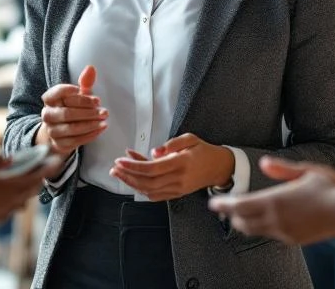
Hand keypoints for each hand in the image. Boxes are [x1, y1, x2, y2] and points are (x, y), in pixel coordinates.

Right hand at [0, 153, 62, 235]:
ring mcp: (1, 214)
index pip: (36, 176)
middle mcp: (10, 202)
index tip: (56, 160)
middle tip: (41, 167)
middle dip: (38, 177)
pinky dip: (13, 199)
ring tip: (23, 178)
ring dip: (25, 189)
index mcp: (9, 186)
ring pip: (21, 200)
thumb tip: (11, 158)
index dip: (48, 167)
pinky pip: (9, 209)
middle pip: (31, 189)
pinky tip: (4, 193)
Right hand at [35, 65, 107, 158]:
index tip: (82, 89)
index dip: (68, 90)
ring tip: (104, 120)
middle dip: (88, 111)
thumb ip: (84, 82)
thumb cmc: (71, 108)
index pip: (57, 93)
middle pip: (67, 113)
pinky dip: (90, 135)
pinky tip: (101, 129)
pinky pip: (76, 140)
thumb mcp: (78, 95)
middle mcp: (47, 115)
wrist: (60, 132)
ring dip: (91, 124)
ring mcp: (52, 131)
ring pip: (72, 128)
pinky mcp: (59, 144)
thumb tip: (91, 68)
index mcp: (49, 99)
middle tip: (103, 110)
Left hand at [110, 133, 234, 200]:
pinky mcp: (177, 194)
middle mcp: (179, 179)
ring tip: (119, 174)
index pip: (152, 168)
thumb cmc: (204, 151)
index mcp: (182, 163)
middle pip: (147, 182)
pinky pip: (156, 195)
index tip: (120, 160)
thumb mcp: (191, 138)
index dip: (134, 166)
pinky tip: (133, 180)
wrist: (219, 168)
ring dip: (132, 183)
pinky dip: (142, 189)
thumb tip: (154, 152)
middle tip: (115, 168)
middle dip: (128, 176)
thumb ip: (172, 144)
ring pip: (149, 191)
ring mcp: (177, 189)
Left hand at [208, 156, 334, 244]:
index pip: (240, 206)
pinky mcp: (294, 239)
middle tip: (226, 207)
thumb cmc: (330, 188)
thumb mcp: (306, 170)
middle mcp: (276, 220)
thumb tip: (263, 163)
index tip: (213, 204)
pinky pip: (271, 233)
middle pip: (244, 222)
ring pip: (256, 230)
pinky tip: (268, 220)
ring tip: (241, 215)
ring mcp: (285, 232)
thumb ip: (282, 169)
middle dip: (233, 215)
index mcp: (275, 201)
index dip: (224, 205)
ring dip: (246, 223)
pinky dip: (263, 226)